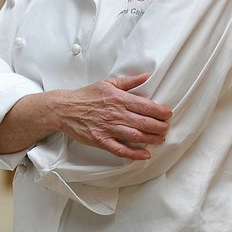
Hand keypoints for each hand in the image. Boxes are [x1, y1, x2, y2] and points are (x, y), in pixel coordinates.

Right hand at [43, 73, 171, 159]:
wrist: (64, 108)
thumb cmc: (86, 96)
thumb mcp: (107, 83)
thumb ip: (128, 81)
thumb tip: (146, 76)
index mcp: (118, 98)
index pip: (146, 106)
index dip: (161, 112)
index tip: (168, 114)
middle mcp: (116, 114)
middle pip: (145, 122)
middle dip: (160, 127)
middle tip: (166, 127)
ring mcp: (108, 128)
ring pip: (137, 136)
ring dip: (152, 139)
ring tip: (160, 139)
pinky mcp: (101, 140)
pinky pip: (121, 149)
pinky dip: (135, 154)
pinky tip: (145, 155)